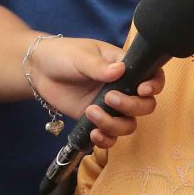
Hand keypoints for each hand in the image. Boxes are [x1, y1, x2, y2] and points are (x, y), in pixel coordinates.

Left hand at [28, 36, 163, 148]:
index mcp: (124, 67)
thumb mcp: (81, 56)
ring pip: (128, 124)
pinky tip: (94, 133)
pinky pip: (111, 137)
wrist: (39, 71)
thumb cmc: (63, 55)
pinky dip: (106, 140)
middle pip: (145, 106)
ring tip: (91, 112)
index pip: (151, 76)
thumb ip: (99, 66)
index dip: (154, 85)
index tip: (142, 89)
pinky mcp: (96, 121)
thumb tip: (119, 70)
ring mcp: (110, 107)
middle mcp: (122, 88)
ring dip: (114, 124)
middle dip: (132, 106)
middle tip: (109, 98)